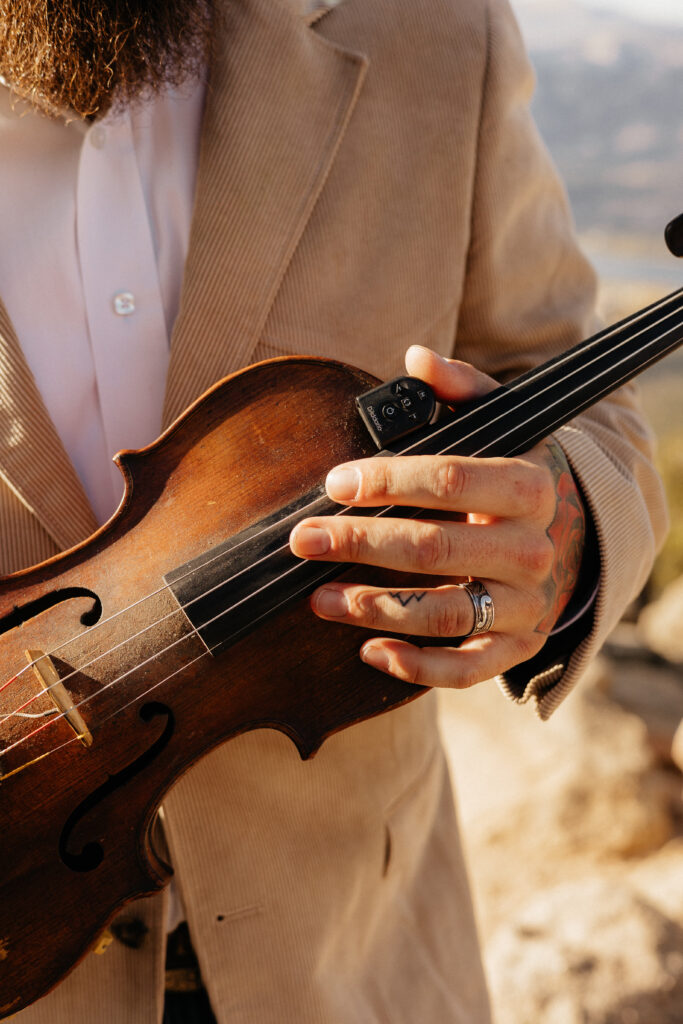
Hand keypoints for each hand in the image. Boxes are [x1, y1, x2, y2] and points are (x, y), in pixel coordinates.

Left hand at [289, 346, 586, 688]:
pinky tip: (369, 651)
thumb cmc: (515, 479)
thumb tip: (417, 358)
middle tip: (305, 538)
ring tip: (316, 595)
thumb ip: (461, 390)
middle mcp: (533, 550)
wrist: (574, 537)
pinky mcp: (516, 647)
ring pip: (443, 613)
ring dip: (372, 606)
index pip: (450, 480)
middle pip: (434, 548)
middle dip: (360, 542)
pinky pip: (467, 671)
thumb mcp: (503, 426)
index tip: (335, 483)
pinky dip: (417, 668)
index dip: (386, 480)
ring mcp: (527, 605)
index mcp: (529, 487)